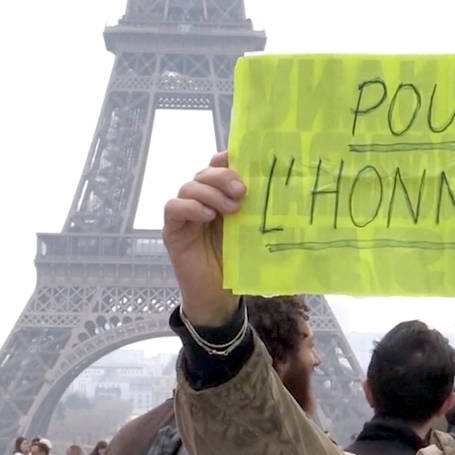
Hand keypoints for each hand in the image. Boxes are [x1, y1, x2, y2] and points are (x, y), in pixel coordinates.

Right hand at [163, 151, 243, 326]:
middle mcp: (202, 199)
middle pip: (205, 172)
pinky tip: (207, 215)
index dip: (229, 158)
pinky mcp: (174, 229)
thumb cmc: (239, 260)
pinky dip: (190, 207)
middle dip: (223, 177)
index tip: (247, 161)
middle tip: (242, 191)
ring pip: (190, 186)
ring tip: (231, 209)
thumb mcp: (252, 230)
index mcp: (222, 195)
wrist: (219, 295)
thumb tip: (281, 189)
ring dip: (211, 193)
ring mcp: (186, 213)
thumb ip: (258, 210)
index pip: (220, 165)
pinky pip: (174, 207)